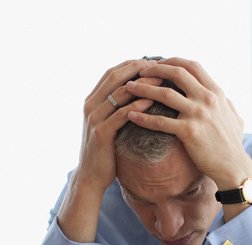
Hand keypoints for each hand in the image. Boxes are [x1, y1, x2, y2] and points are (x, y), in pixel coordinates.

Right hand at [76, 58, 159, 192]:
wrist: (91, 176)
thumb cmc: (105, 150)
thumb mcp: (108, 124)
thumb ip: (116, 108)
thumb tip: (138, 93)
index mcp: (91, 100)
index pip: (111, 73)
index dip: (131, 64)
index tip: (151, 61)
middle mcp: (90, 106)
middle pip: (114, 77)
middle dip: (137, 68)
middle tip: (158, 65)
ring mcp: (94, 119)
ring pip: (119, 93)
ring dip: (142, 84)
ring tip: (161, 79)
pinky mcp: (101, 133)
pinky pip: (121, 114)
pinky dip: (137, 105)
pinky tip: (152, 101)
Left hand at [124, 58, 251, 190]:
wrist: (233, 166)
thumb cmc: (232, 144)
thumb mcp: (234, 116)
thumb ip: (225, 103)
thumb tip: (222, 95)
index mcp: (216, 92)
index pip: (192, 66)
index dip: (173, 61)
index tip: (158, 63)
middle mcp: (207, 99)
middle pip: (177, 73)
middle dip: (155, 69)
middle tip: (139, 71)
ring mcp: (198, 114)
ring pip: (165, 94)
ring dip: (144, 88)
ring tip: (128, 88)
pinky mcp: (189, 132)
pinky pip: (160, 122)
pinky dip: (143, 117)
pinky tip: (130, 116)